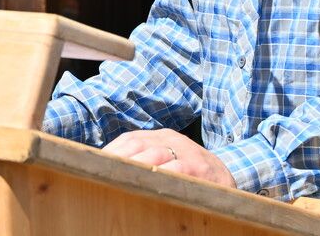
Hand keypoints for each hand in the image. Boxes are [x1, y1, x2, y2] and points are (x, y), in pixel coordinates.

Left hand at [102, 129, 235, 187]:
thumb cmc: (188, 172)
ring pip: (154, 156)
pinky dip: (160, 176)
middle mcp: (171, 139)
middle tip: (101, 174)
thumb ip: (143, 157)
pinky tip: (147, 184)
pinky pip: (176, 170)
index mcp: (159, 136)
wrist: (226, 176)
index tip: (93, 165)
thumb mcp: (167, 158)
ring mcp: (186, 151)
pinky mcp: (199, 167)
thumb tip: (107, 167)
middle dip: (117, 161)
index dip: (111, 152)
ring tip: (117, 179)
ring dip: (134, 169)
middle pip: (137, 146)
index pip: (129, 139)